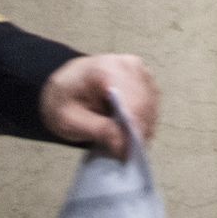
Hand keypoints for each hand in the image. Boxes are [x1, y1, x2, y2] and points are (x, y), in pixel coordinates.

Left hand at [39, 54, 159, 159]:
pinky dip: (144, 121)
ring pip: (152, 106)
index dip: (133, 130)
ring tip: (125, 143)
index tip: (126, 152)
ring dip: (142, 128)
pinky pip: (152, 104)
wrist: (65, 84)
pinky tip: (130, 131)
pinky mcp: (145, 79)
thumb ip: (97, 130)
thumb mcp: (68, 120)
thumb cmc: (64, 99)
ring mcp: (139, 70)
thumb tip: (124, 145)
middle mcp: (128, 64)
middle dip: (138, 131)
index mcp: (106, 68)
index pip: (132, 102)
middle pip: (145, 104)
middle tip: (124, 152)